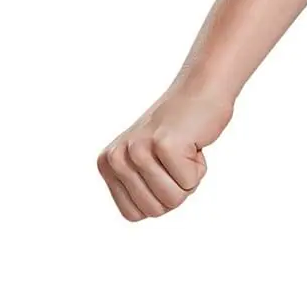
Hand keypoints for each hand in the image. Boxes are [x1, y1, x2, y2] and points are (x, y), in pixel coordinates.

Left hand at [97, 82, 232, 220]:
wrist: (199, 91)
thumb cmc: (179, 133)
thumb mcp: (146, 165)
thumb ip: (136, 190)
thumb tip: (138, 213)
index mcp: (106, 165)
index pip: (134, 214)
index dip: (159, 199)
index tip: (164, 168)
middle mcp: (115, 158)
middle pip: (154, 210)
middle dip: (176, 190)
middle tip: (176, 158)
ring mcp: (137, 150)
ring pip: (172, 199)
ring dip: (188, 179)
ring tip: (183, 150)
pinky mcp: (163, 144)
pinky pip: (188, 182)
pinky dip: (199, 167)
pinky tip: (192, 142)